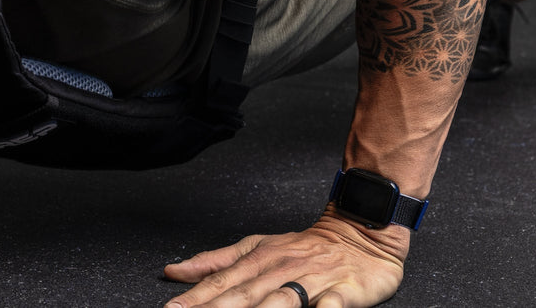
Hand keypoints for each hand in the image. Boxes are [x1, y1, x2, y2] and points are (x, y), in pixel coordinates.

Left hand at [163, 211, 406, 306]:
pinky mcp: (343, 292)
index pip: (222, 280)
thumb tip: (175, 271)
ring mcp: (313, 281)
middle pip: (245, 294)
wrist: (360, 234)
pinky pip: (329, 306)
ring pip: (281, 301)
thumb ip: (216, 261)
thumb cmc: (304, 247)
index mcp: (259, 258)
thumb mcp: (256, 247)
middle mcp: (282, 269)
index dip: (196, 296)